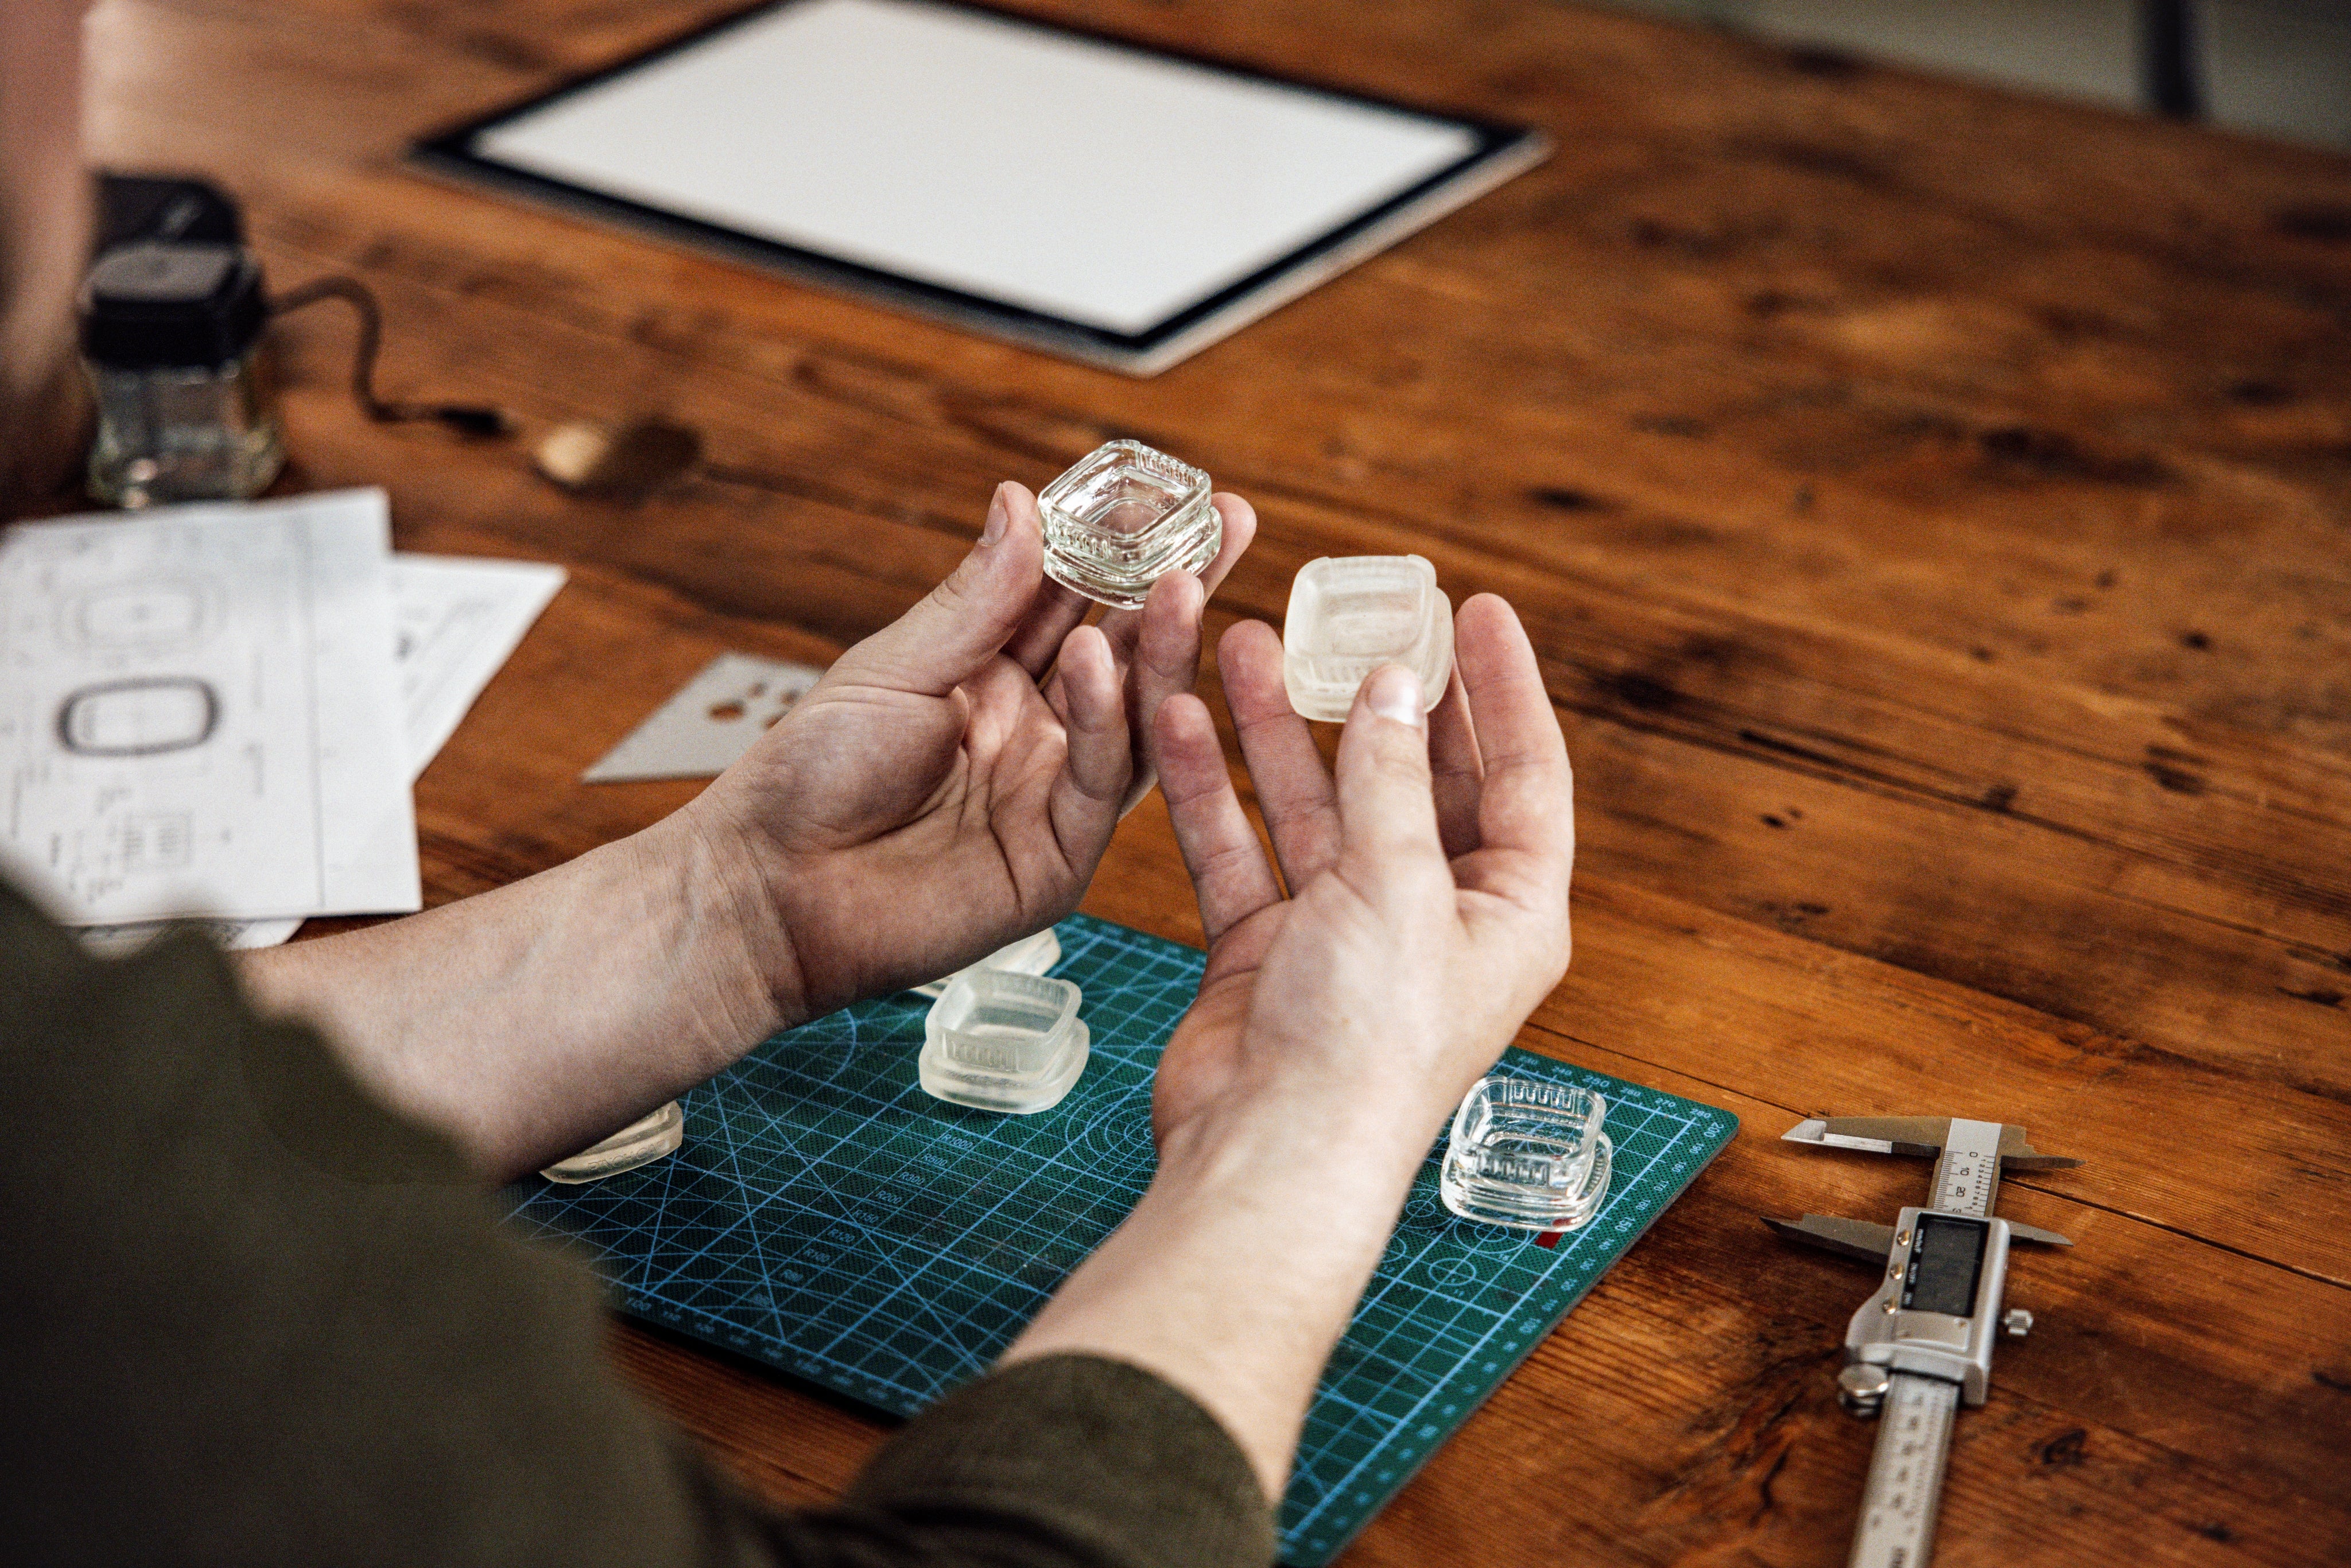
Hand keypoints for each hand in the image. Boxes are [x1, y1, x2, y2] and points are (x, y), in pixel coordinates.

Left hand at [687, 479, 1255, 1024]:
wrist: (771, 889)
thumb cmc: (812, 774)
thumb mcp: (894, 666)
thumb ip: (974, 598)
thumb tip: (1023, 498)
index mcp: (995, 674)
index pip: (1080, 598)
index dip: (1128, 547)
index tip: (1182, 494)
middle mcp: (1040, 731)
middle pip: (1128, 652)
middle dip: (1180, 588)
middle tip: (1229, 526)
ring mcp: (1055, 795)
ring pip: (1135, 717)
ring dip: (1160, 650)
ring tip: (1180, 585)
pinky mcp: (1059, 860)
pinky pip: (1101, 782)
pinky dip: (1106, 721)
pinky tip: (1096, 664)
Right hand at [1002, 595, 1571, 1494]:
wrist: (1270, 1154)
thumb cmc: (1364, 1042)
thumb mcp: (1396, 887)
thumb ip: (1388, 779)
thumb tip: (1394, 684)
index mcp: (1509, 910)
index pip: (1522, 774)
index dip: (1504, 687)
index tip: (1479, 608)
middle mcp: (1433, 915)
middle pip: (1411, 778)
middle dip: (1377, 695)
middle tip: (1351, 611)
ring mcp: (1345, 931)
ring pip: (1314, 803)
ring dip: (1278, 725)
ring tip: (1239, 639)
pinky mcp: (1267, 950)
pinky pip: (1240, 849)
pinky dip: (1210, 790)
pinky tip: (1178, 721)